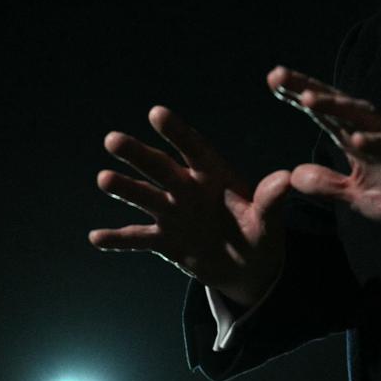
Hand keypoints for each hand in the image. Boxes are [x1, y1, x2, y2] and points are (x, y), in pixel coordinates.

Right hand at [89, 105, 289, 306]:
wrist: (249, 267)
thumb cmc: (260, 233)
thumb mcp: (269, 221)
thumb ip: (271, 201)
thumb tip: (285, 179)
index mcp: (214, 175)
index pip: (193, 149)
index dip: (177, 133)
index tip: (156, 113)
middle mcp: (188, 189)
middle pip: (160, 168)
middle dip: (137, 155)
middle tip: (112, 140)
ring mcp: (173, 214)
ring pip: (144, 198)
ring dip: (124, 189)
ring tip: (103, 178)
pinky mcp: (165, 241)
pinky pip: (138, 238)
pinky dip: (118, 239)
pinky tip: (95, 237)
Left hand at [267, 66, 380, 239]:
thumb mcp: (356, 196)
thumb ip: (327, 184)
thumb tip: (293, 174)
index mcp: (358, 138)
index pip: (324, 113)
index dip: (298, 96)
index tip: (272, 81)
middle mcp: (374, 132)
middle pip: (337, 105)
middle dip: (308, 89)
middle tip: (277, 74)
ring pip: (362, 118)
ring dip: (335, 107)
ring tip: (307, 98)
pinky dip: (376, 143)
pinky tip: (355, 140)